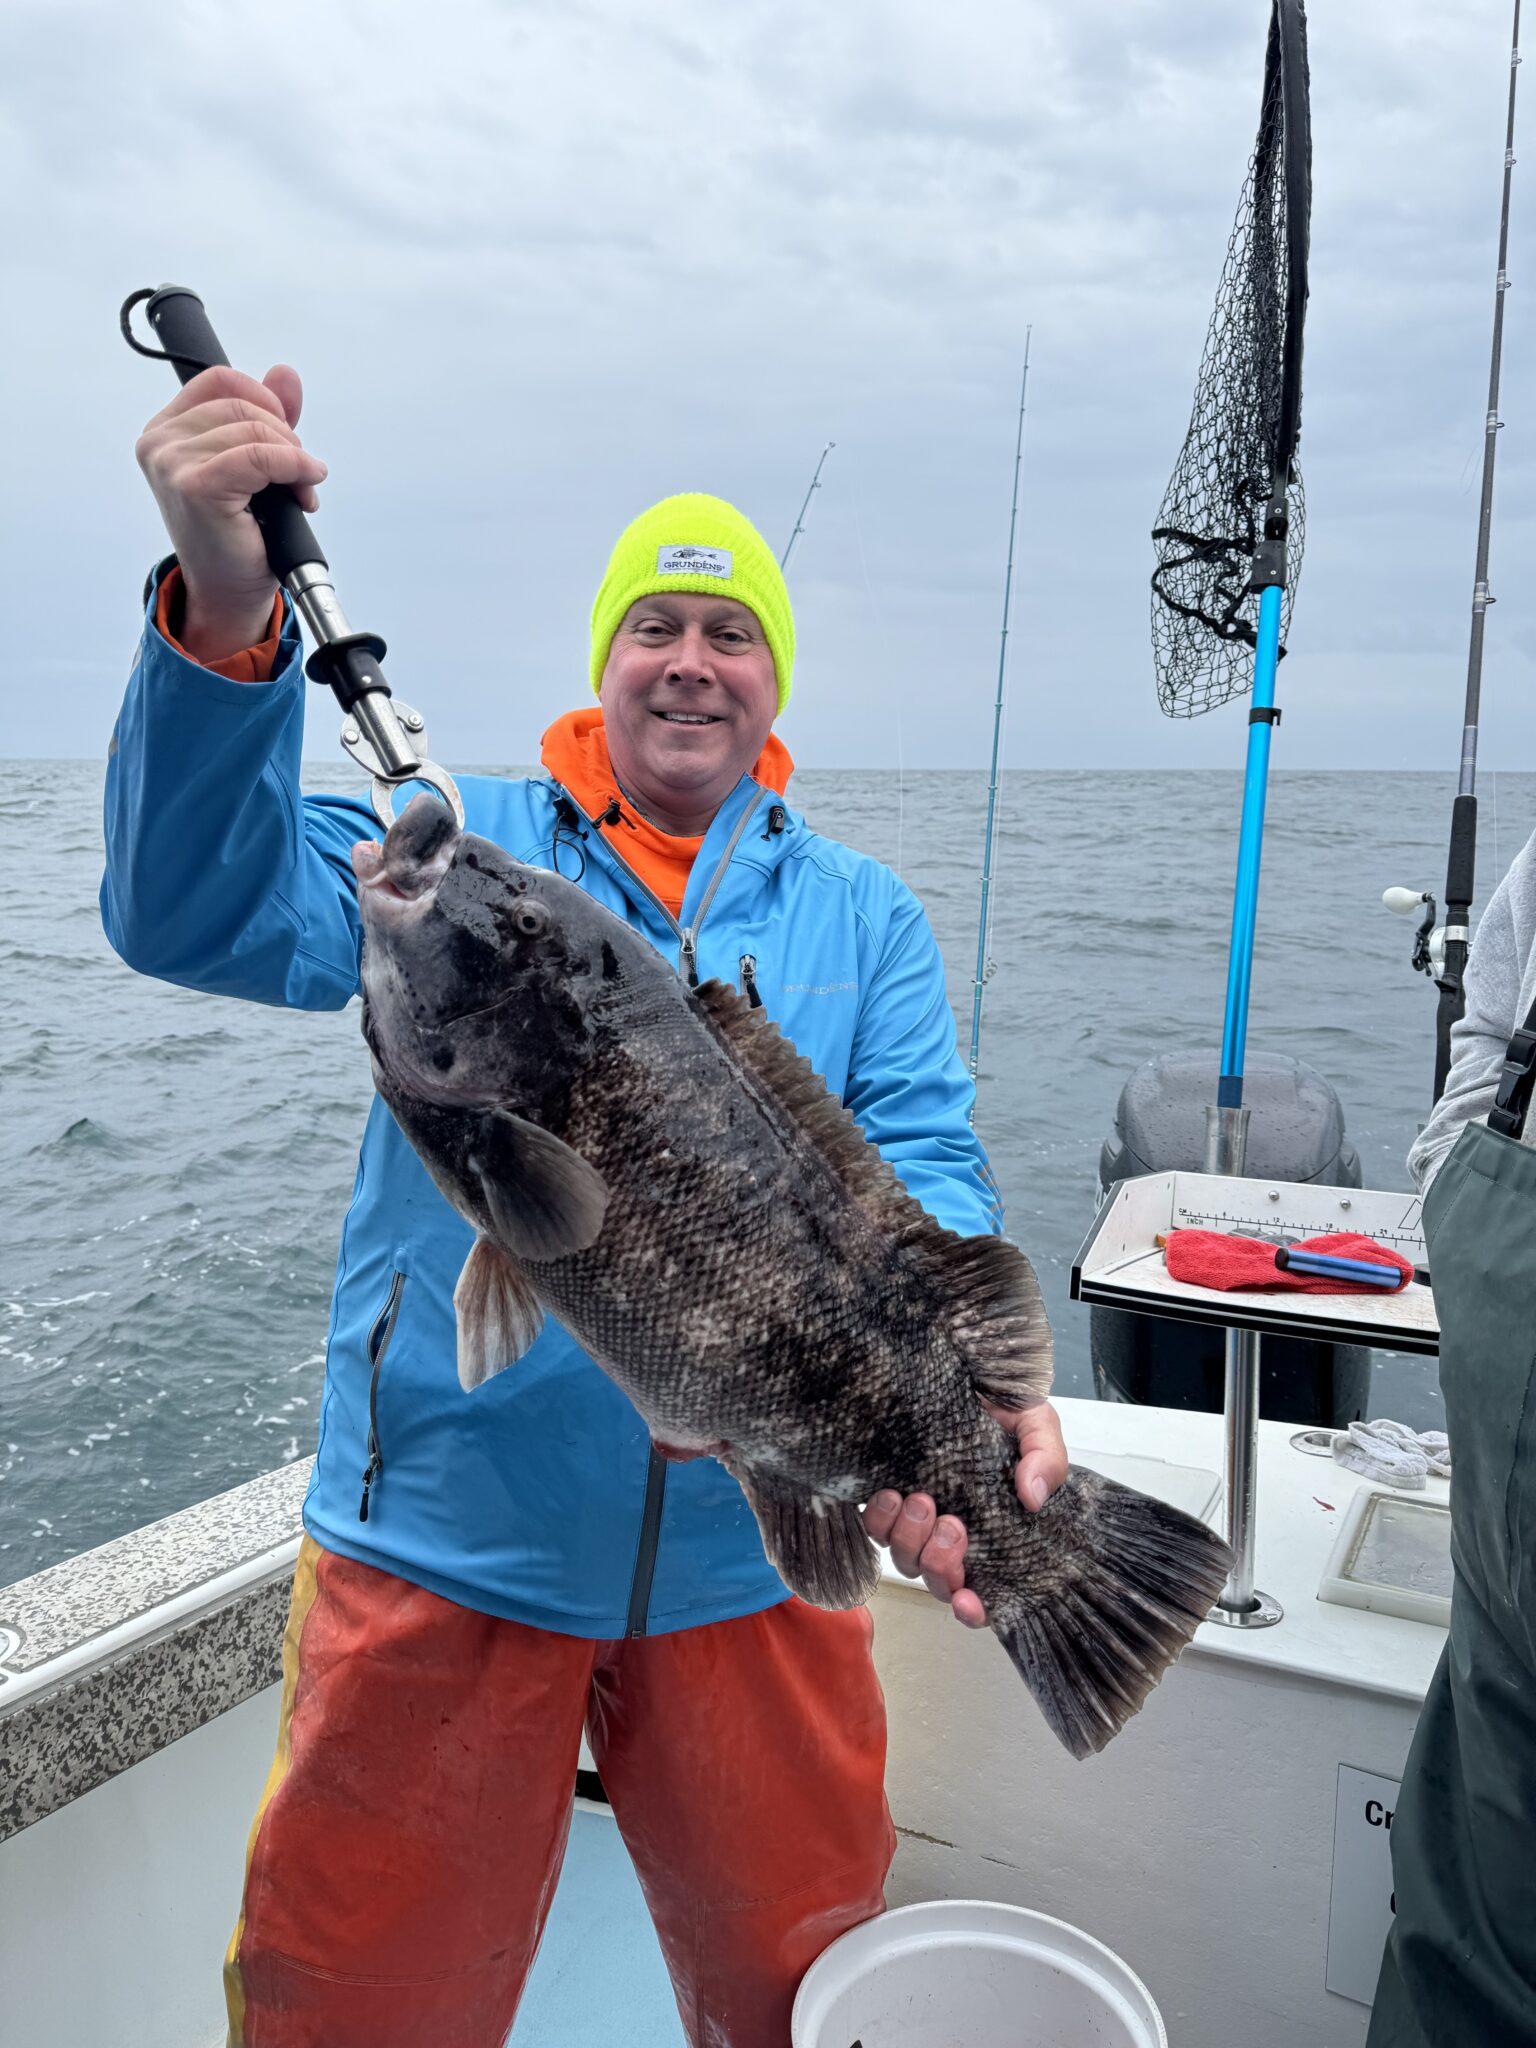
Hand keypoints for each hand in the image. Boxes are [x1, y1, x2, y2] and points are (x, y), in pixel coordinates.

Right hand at [135, 363, 326, 660]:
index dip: (265, 402)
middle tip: (301, 474)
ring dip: (294, 458)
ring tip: (301, 491)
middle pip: (241, 403)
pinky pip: (260, 456)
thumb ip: (266, 417)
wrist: (231, 592)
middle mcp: (159, 443)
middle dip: (286, 436)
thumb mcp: (255, 463)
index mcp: (166, 430)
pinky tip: (306, 489)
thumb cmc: (241, 533)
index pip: (221, 381)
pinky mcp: (195, 486)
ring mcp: (171, 464)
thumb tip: (285, 373)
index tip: (287, 439)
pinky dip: (294, 467)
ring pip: (254, 429)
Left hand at [861, 1399, 1067, 1627]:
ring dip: (910, 1540)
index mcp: (992, 1528)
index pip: (981, 1589)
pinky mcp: (887, 1491)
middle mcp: (951, 1530)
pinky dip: (880, 1521)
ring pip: (904, 1558)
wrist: (963, 1369)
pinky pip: (874, 1526)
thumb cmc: (1002, 1402)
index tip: (968, 1600)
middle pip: (937, 1579)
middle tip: (953, 1525)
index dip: (973, 1608)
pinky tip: (891, 1496)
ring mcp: (917, 1515)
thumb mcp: (1037, 1425)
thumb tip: (1033, 1498)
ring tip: (920, 1501)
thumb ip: (1046, 1459)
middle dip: (940, 1563)